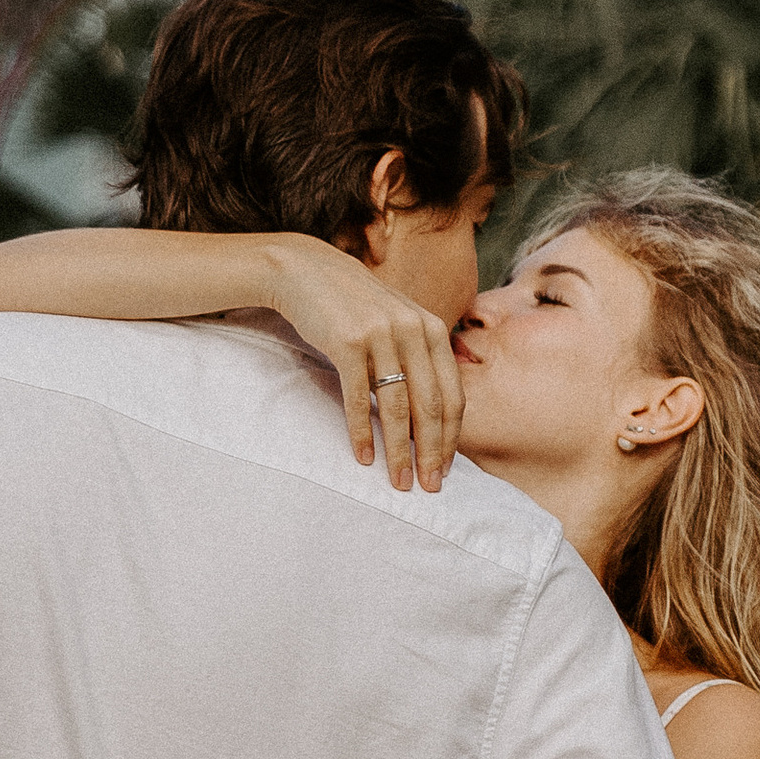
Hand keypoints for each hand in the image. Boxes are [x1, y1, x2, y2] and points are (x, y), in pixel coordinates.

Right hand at [255, 236, 465, 492]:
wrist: (307, 272)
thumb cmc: (355, 306)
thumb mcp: (399, 322)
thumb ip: (420, 358)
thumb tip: (436, 417)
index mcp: (433, 329)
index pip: (453, 395)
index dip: (452, 438)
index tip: (447, 470)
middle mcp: (413, 329)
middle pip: (430, 405)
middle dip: (432, 452)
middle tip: (430, 486)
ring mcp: (381, 334)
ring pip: (396, 406)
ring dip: (399, 450)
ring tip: (399, 480)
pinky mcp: (347, 341)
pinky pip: (358, 397)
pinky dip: (361, 431)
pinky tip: (364, 457)